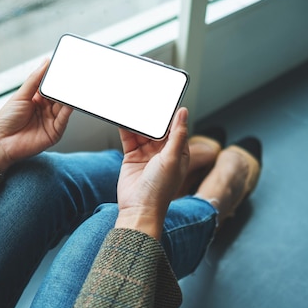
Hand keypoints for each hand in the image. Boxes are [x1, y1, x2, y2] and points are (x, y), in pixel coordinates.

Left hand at [0, 60, 72, 171]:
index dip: (56, 77)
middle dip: (64, 86)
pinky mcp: (55, 132)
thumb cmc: (5, 121)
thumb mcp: (20, 96)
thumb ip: (34, 80)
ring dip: (67, 97)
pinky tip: (68, 103)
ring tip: (71, 87)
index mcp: (36, 99)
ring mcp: (51, 121)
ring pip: (63, 106)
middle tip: (70, 75)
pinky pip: (64, 120)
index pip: (50, 86)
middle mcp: (45, 109)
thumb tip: (45, 63)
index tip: (62, 66)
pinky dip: (68, 111)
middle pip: (58, 95)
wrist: (0, 144)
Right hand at [115, 107, 189, 238]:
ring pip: (142, 131)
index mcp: (178, 152)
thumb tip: (184, 113)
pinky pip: (129, 138)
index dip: (170, 114)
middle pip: (157, 128)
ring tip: (132, 105)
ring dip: (138, 120)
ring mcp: (146, 154)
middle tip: (145, 99)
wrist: (138, 209)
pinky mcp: (131, 156)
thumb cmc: (159, 190)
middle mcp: (162, 152)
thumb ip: (177, 134)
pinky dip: (126, 128)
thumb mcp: (172, 158)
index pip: (175, 127)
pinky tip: (123, 118)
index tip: (164, 99)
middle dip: (151, 115)